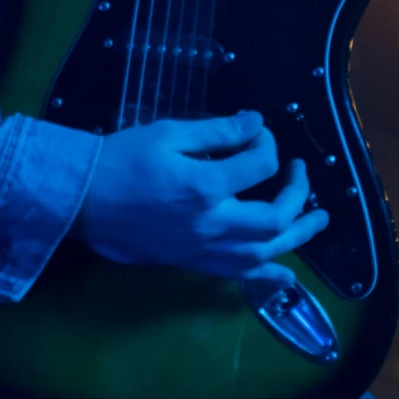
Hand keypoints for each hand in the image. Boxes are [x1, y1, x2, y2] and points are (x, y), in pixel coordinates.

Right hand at [73, 111, 328, 286]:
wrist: (80, 199)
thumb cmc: (121, 159)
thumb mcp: (168, 133)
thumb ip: (217, 131)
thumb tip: (256, 123)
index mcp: (205, 186)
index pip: (260, 164)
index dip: (267, 144)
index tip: (258, 132)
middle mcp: (210, 223)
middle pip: (274, 218)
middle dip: (297, 195)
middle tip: (300, 175)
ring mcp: (202, 248)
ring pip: (263, 253)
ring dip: (296, 237)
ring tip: (317, 221)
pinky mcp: (190, 262)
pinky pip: (236, 274)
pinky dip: (266, 276)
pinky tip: (285, 275)